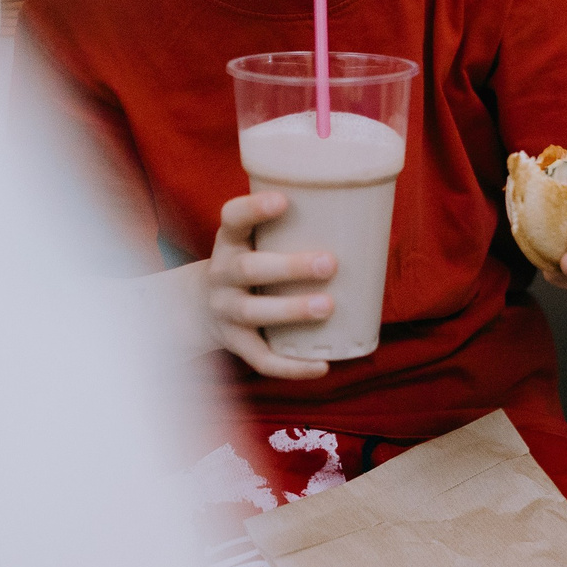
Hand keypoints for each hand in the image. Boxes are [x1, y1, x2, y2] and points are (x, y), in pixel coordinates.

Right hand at [205, 191, 338, 380]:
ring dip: (291, 310)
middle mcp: (222, 275)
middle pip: (248, 269)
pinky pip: (261, 358)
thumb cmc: (250, 263)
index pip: (232, 218)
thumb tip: (366, 220)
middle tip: (329, 263)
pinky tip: (322, 365)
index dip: (253, 209)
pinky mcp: (235, 343)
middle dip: (289, 267)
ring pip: (254, 312)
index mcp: (229, 242)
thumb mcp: (254, 242)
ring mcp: (225, 311)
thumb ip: (292, 231)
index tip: (283, 200)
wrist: (200, 308)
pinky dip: (291, 366)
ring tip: (327, 306)